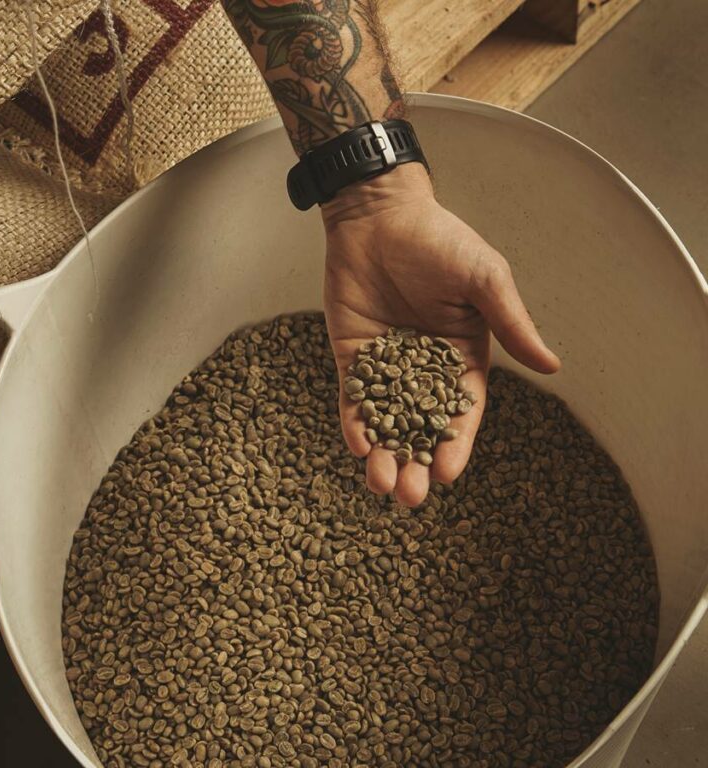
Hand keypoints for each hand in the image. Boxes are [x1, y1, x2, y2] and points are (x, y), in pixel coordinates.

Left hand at [322, 163, 559, 506]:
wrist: (378, 216)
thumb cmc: (439, 241)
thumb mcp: (484, 278)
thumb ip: (511, 323)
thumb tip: (552, 366)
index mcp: (463, 357)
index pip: (461, 412)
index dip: (455, 444)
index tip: (448, 474)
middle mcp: (424, 369)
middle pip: (420, 428)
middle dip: (415, 463)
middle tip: (410, 495)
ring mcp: (385, 367)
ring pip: (385, 423)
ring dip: (382, 455)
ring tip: (380, 484)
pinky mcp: (351, 358)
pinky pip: (352, 399)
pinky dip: (354, 423)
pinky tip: (355, 445)